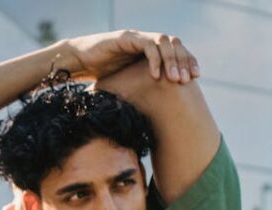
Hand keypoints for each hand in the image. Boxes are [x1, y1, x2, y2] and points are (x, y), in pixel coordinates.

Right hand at [61, 30, 199, 83]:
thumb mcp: (125, 82)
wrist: (77, 61)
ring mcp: (137, 37)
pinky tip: (156, 75)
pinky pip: (147, 46)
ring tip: (175, 79)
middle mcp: (146, 40)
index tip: (195, 77)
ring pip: (164, 43)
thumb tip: (154, 109)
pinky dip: (154, 60)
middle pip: (175, 44)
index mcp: (149, 49)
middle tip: (188, 80)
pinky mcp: (127, 38)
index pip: (177, 50)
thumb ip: (140, 86)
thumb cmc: (98, 74)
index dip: (188, 61)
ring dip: (172, 61)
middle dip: (184, 61)